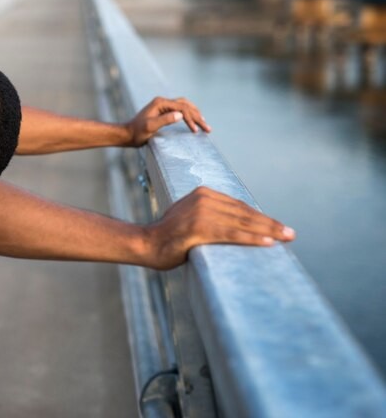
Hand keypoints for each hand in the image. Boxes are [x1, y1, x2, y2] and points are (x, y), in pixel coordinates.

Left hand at [125, 96, 210, 146]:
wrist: (127, 134)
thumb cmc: (137, 132)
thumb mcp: (150, 127)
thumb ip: (165, 120)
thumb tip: (181, 115)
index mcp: (160, 103)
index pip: (181, 108)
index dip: (190, 119)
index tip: (195, 130)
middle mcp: (162, 101)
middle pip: (185, 105)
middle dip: (197, 116)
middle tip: (207, 128)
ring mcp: (163, 105)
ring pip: (184, 105)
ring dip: (195, 114)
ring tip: (204, 124)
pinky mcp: (163, 111)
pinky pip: (180, 109)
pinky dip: (189, 114)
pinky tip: (193, 121)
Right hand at [144, 186, 295, 270]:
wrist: (146, 243)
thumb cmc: (169, 236)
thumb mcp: (190, 217)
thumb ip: (209, 215)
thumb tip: (232, 224)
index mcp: (203, 193)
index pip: (239, 205)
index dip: (260, 217)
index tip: (277, 227)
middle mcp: (204, 198)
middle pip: (244, 212)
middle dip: (270, 224)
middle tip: (291, 234)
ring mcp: (201, 212)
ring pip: (242, 222)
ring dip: (268, 231)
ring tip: (286, 238)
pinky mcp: (200, 228)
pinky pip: (232, 234)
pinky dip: (252, 238)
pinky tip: (268, 242)